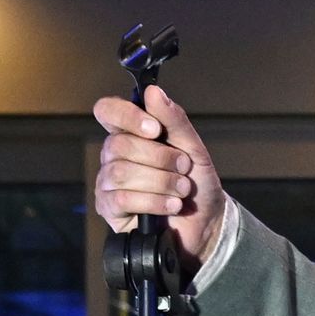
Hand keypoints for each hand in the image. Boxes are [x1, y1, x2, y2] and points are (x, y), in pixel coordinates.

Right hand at [92, 84, 229, 266]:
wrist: (206, 223)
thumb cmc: (197, 184)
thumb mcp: (193, 148)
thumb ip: (174, 119)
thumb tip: (153, 92)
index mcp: (131, 133)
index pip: (108, 111)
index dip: (127, 116)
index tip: (155, 129)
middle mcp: (114, 155)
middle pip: (119, 144)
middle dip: (160, 158)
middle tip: (183, 169)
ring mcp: (109, 182)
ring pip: (122, 172)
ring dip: (161, 182)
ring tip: (181, 190)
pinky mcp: (110, 209)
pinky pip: (122, 199)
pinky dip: (154, 202)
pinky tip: (171, 206)